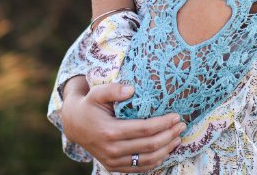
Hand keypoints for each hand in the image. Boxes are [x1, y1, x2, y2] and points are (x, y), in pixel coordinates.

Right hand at [61, 79, 185, 172]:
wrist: (74, 125)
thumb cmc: (89, 106)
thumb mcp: (97, 93)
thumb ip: (113, 90)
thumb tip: (131, 90)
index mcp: (110, 131)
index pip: (145, 129)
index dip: (163, 123)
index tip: (176, 116)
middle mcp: (112, 150)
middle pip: (150, 146)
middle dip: (169, 135)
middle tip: (181, 125)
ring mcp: (113, 161)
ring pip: (147, 160)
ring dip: (166, 149)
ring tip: (178, 138)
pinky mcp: (114, 167)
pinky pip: (140, 168)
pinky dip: (156, 161)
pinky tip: (166, 150)